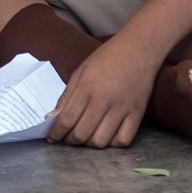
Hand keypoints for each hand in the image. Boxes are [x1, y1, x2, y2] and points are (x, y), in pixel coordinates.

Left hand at [46, 37, 162, 148]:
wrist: (139, 48)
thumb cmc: (107, 58)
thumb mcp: (81, 71)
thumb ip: (67, 96)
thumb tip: (52, 118)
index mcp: (86, 87)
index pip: (66, 119)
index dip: (56, 133)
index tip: (52, 138)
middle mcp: (103, 100)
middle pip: (82, 134)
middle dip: (70, 141)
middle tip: (68, 138)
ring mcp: (122, 108)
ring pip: (101, 142)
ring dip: (90, 144)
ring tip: (87, 137)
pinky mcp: (137, 114)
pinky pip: (123, 141)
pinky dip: (112, 144)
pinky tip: (107, 136)